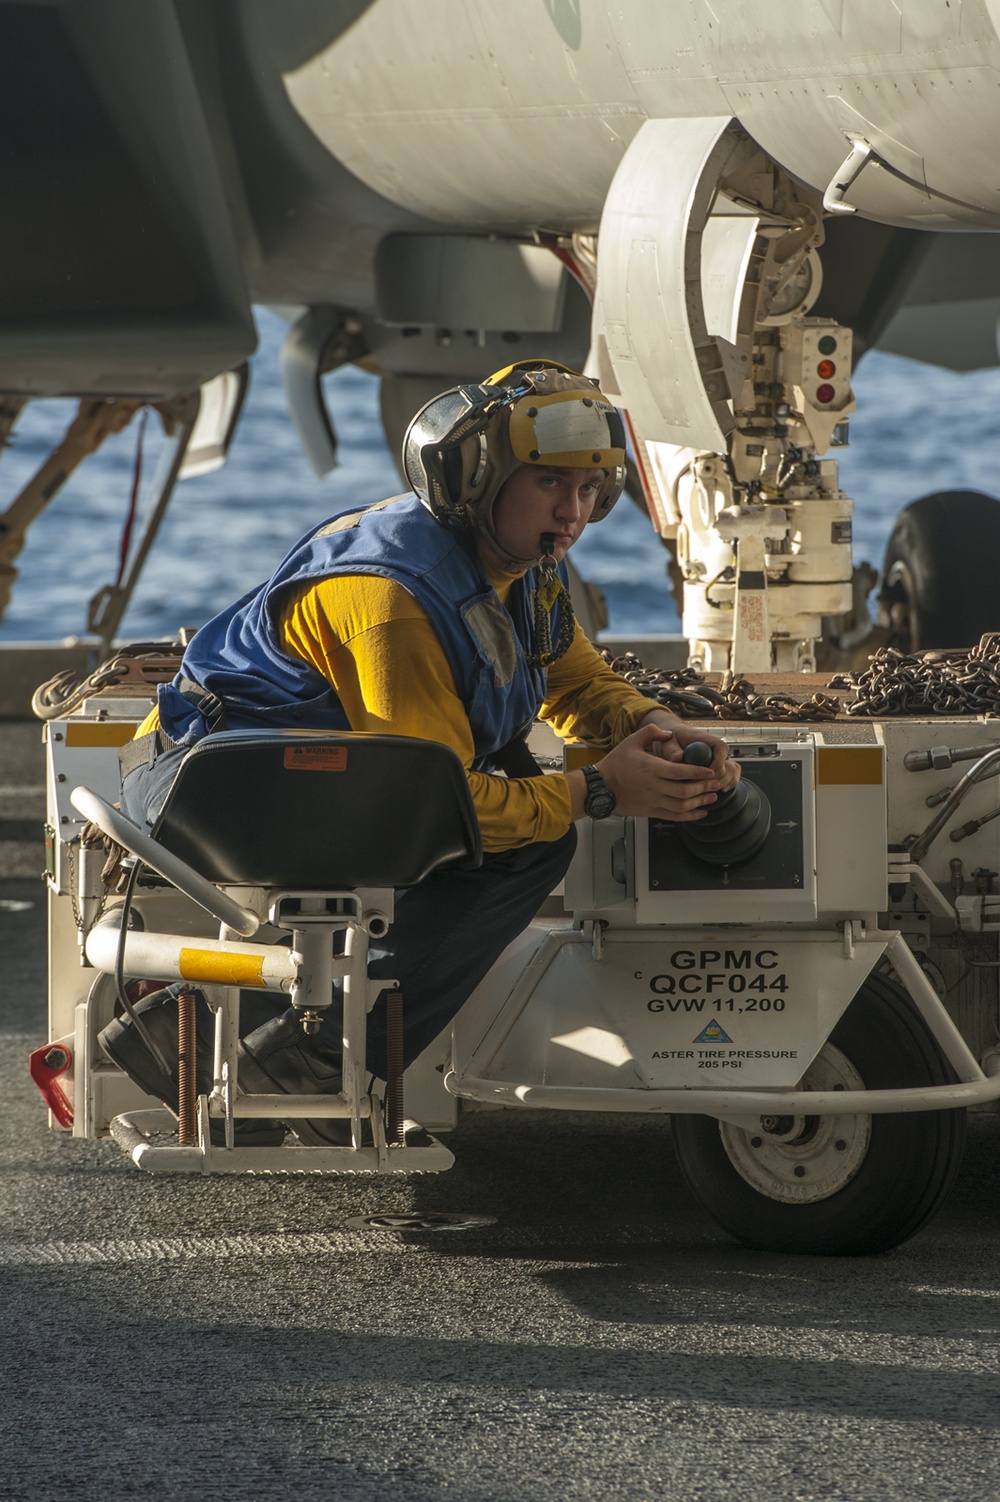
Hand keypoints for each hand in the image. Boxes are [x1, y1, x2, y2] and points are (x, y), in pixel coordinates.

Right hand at [593, 722, 733, 821]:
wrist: (600, 787)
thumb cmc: (615, 764)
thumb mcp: (631, 741)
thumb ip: (651, 732)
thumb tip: (668, 733)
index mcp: (651, 768)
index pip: (680, 772)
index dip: (698, 772)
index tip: (710, 771)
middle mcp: (654, 787)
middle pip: (685, 791)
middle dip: (703, 788)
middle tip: (716, 783)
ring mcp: (653, 801)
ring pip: (682, 806)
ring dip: (700, 802)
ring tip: (712, 797)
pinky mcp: (651, 811)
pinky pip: (674, 817)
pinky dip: (690, 816)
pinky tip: (701, 812)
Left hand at [640, 714, 740, 795]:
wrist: (670, 743)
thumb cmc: (668, 741)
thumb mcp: (666, 743)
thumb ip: (671, 750)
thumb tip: (677, 758)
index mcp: (704, 739)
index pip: (720, 747)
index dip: (718, 762)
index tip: (707, 774)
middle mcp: (714, 748)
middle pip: (728, 763)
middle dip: (719, 778)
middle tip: (704, 788)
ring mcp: (718, 758)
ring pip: (732, 771)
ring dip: (723, 783)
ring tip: (708, 792)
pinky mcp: (718, 766)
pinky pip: (731, 775)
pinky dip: (728, 784)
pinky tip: (720, 791)